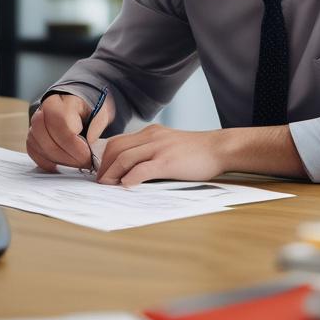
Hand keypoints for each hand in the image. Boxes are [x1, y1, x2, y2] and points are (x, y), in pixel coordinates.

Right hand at [27, 93, 113, 171]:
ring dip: (58, 160)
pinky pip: (33, 152)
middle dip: (67, 156)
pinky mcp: (31, 136)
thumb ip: (97, 124)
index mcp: (60, 102)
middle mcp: (42, 111)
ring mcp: (33, 124)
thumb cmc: (88, 111)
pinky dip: (46, 162)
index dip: (74, 145)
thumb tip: (90, 141)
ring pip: (37, 146)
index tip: (88, 156)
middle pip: (47, 138)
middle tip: (84, 163)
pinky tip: (60, 164)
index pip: (61, 125)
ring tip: (75, 163)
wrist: (75, 107)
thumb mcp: (100, 112)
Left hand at [96, 124, 225, 185]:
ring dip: (111, 173)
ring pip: (124, 157)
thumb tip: (134, 170)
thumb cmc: (198, 151)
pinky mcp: (167, 161)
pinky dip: (129, 178)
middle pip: (115, 148)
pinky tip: (125, 186)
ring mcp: (159, 148)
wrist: (219, 148)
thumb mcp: (170, 144)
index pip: (118, 142)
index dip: (105, 158)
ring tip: (107, 186)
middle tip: (100, 182)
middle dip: (103, 166)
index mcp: (151, 132)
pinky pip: (142, 169)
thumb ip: (153, 151)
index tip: (102, 172)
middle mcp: (152, 136)